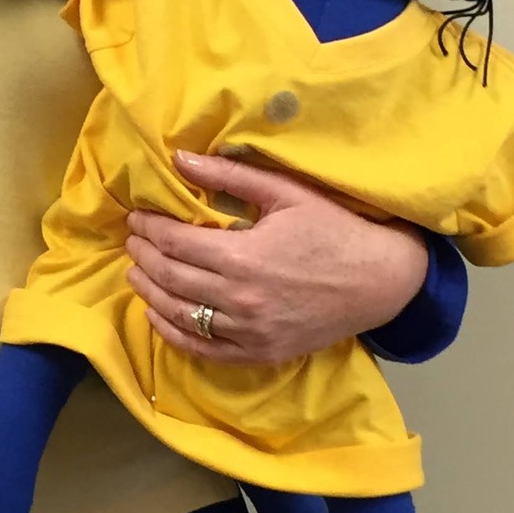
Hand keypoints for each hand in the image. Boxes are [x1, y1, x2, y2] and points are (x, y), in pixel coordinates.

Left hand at [126, 149, 427, 365]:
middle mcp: (240, 299)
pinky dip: (172, 333)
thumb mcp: (285, 192)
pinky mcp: (259, 353)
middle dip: (143, 256)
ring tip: (136, 272)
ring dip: (150, 292)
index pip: (174, 243)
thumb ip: (229, 175)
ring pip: (179, 315)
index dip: (149, 228)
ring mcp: (249, 332)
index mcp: (243, 256)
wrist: (381, 281)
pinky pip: (202, 349)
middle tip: (132, 241)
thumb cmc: (334, 230)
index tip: (136, 217)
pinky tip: (158, 314)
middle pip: (170, 277)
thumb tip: (179, 158)